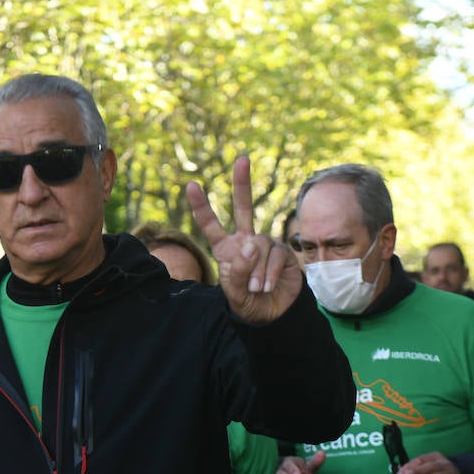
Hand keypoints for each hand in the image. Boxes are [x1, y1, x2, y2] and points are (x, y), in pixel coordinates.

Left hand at [186, 156, 302, 324]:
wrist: (272, 315)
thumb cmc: (248, 303)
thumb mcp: (234, 292)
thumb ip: (239, 270)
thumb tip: (251, 244)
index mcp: (226, 249)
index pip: (211, 226)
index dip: (202, 207)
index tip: (190, 185)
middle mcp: (246, 241)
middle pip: (244, 209)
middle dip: (242, 184)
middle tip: (242, 159)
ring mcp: (265, 245)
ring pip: (259, 246)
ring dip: (257, 271)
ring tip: (257, 289)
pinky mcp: (283, 252)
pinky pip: (275, 256)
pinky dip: (269, 273)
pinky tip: (268, 286)